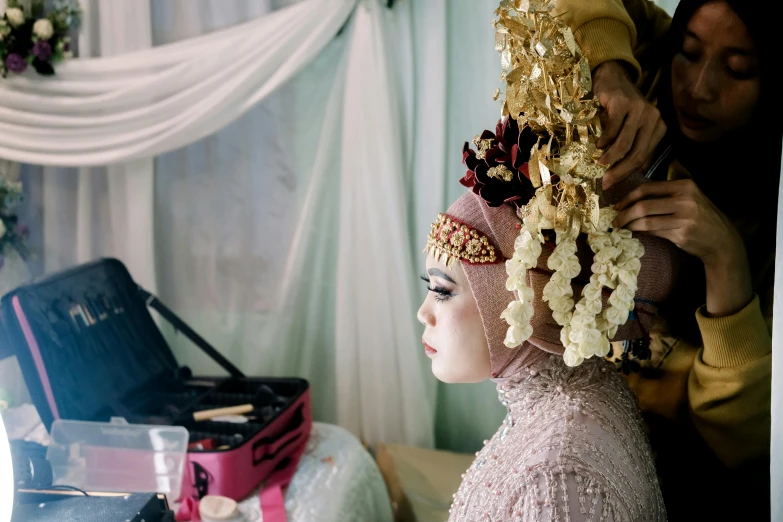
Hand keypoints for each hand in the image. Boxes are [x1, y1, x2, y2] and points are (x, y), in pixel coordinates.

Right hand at [593, 61, 666, 189]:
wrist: (611, 77)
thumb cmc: (617, 108)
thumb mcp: (628, 128)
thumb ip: (628, 147)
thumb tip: (616, 175)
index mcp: (658, 128)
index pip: (644, 157)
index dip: (627, 174)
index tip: (611, 185)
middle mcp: (653, 118)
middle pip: (637, 154)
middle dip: (619, 171)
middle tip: (605, 182)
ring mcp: (640, 110)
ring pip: (625, 144)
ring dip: (610, 158)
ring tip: (599, 164)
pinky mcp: (624, 103)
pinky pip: (613, 129)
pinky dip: (604, 140)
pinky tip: (597, 143)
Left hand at [613, 179, 752, 315]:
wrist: (721, 240)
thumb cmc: (700, 218)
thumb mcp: (689, 199)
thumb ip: (665, 196)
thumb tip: (631, 200)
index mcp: (685, 186)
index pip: (647, 188)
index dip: (628, 197)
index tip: (617, 205)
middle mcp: (685, 199)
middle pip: (643, 205)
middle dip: (624, 213)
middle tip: (615, 220)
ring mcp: (684, 218)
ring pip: (646, 220)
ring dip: (629, 225)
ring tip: (621, 227)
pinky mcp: (681, 234)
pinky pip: (653, 232)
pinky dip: (640, 232)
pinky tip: (634, 233)